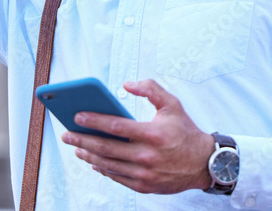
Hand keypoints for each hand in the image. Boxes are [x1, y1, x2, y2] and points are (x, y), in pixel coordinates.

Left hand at [60, 79, 215, 194]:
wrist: (204, 163)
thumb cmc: (185, 131)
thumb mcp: (172, 104)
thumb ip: (150, 89)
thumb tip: (126, 85)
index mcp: (152, 134)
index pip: (115, 127)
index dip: (93, 120)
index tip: (77, 116)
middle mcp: (146, 156)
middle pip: (106, 147)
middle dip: (82, 139)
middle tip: (67, 134)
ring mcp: (144, 174)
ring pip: (108, 164)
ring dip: (88, 155)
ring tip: (76, 146)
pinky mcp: (144, 186)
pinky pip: (117, 177)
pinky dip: (103, 169)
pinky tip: (93, 161)